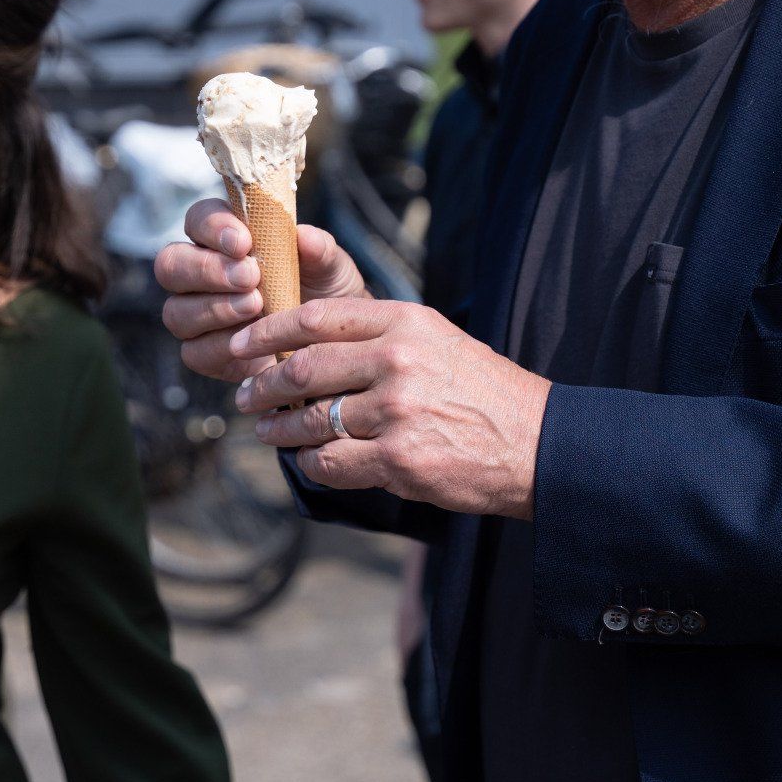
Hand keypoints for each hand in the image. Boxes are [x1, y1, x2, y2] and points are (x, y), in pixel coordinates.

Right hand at [155, 197, 367, 381]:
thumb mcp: (332, 268)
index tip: (244, 242)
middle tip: (250, 276)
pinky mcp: (203, 354)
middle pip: (170, 264)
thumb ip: (319, 250)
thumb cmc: (325, 293)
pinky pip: (194, 352)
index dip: (212, 227)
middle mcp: (199, 275)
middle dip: (207, 269)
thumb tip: (304, 236)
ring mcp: (195, 316)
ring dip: (215, 308)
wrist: (334, 344)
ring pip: (176, 311)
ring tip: (256, 306)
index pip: (197, 220)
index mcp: (222, 240)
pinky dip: (221, 346)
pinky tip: (250, 343)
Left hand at [231, 298, 550, 519]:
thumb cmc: (484, 391)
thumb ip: (380, 335)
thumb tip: (309, 342)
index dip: (268, 332)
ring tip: (266, 431)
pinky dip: (309, 464)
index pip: (316, 318)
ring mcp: (397, 412)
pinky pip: (332, 463)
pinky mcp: (399, 461)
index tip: (242, 345)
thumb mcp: (438, 339)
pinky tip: (305, 461)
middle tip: (245, 395)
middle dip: (261, 385)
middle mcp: (397, 361)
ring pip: (311, 420)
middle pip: (302, 368)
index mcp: (404, 322)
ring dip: (279, 429)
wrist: (538, 443)